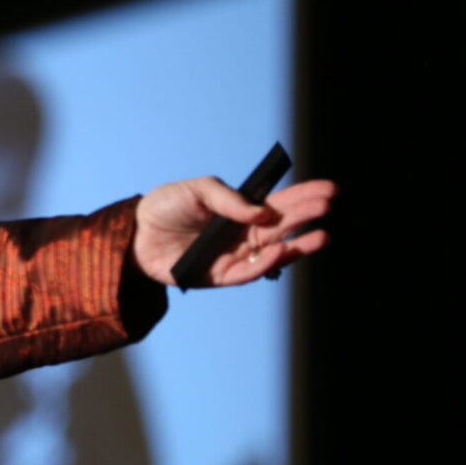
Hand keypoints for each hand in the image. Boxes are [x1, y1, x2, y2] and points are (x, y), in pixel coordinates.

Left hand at [132, 176, 335, 286]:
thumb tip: (262, 213)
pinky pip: (249, 272)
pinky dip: (266, 264)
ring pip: (275, 253)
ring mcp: (235, 255)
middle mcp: (243, 234)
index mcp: (241, 211)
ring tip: (322, 236)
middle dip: (307, 215)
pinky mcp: (221, 275)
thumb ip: (229, 199)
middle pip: (283, 226)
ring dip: (299, 246)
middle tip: (329, 204)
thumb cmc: (166, 206)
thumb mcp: (198, 190)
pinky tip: (281, 252)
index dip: (304, 196)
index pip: (280, 203)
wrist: (136, 233)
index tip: (329, 189)